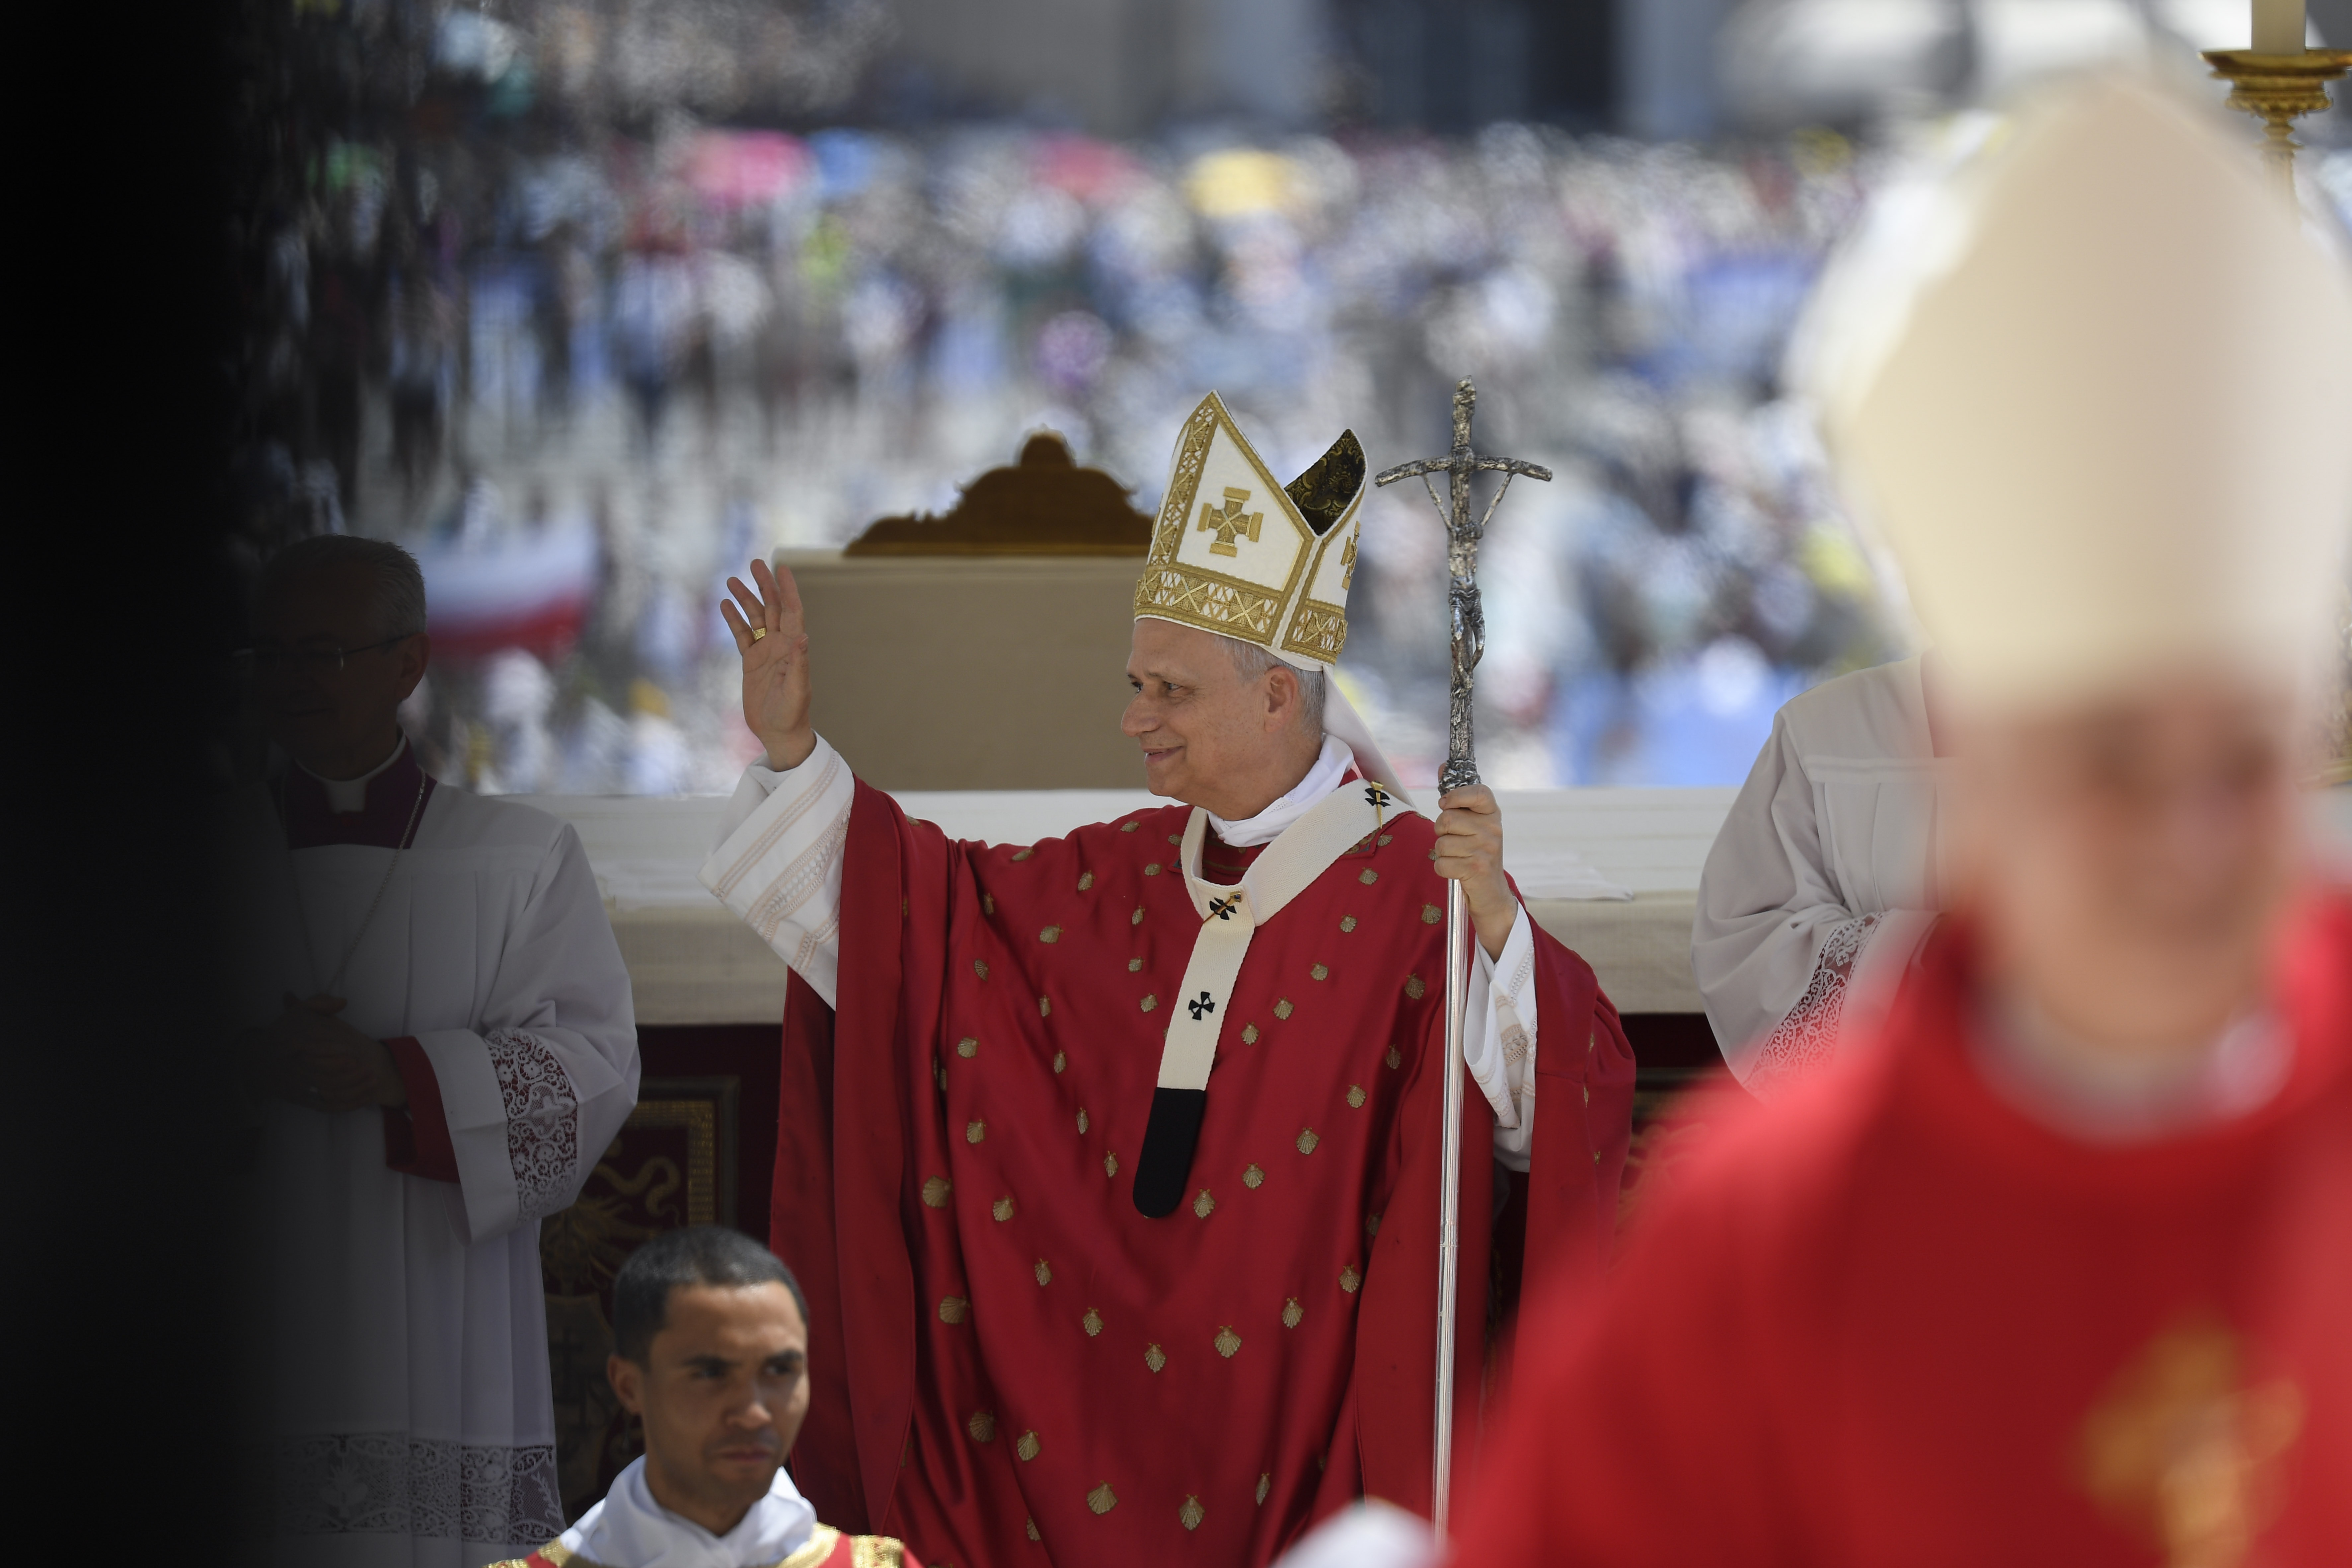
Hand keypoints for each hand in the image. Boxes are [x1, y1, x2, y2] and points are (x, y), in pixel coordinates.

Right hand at [244, 994, 406, 1112]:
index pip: (313, 1054)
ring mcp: (297, 1086)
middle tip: (369, 1069)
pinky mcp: (302, 1099)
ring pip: (328, 1093)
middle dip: (349, 1076)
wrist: (257, 1061)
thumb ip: (319, 1003)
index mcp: (291, 1045)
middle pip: (323, 1078)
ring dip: (353, 1089)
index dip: (333, 1058)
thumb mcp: (297, 1013)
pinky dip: (347, 1105)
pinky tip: (365, 1098)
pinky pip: (326, 1106)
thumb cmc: (283, 1034)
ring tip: (373, 1080)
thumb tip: (341, 1002)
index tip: (353, 1056)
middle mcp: (293, 1069)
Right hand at [721, 558, 814, 771]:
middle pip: (772, 608)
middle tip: (754, 563)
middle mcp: (781, 645)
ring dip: (745, 599)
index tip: (782, 568)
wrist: (778, 732)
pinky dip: (734, 620)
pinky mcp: (751, 661)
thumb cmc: (792, 713)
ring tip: (732, 581)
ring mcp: (765, 651)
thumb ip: (799, 663)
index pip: (792, 612)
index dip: (788, 590)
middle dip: (764, 586)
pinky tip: (725, 605)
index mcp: (794, 647)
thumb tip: (802, 637)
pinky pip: (742, 635)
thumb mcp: (797, 690)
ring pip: (755, 618)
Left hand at [1433, 784, 1517, 959]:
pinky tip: (1457, 870)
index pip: (1478, 791)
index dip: (1456, 795)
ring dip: (1443, 852)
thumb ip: (1458, 797)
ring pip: (1441, 843)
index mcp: (1492, 814)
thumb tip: (1443, 766)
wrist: (1491, 892)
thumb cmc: (1477, 853)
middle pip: (1447, 819)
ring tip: (1458, 857)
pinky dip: (1443, 869)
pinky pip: (1441, 863)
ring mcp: (1486, 849)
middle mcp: (1492, 829)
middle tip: (1454, 840)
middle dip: (1441, 831)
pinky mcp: (1476, 868)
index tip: (1445, 803)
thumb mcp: (1473, 823)